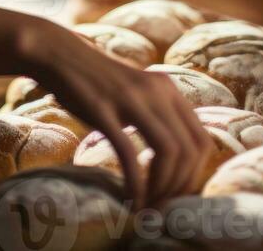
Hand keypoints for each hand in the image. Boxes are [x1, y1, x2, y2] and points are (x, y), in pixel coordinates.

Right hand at [16, 18, 214, 210]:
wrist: (61, 54)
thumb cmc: (99, 80)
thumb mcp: (138, 90)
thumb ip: (160, 114)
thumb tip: (178, 160)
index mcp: (168, 89)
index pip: (202, 141)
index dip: (195, 176)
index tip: (178, 196)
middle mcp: (156, 91)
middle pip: (188, 151)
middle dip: (179, 188)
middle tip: (162, 207)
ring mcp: (130, 99)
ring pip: (167, 152)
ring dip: (161, 188)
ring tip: (147, 205)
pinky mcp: (103, 110)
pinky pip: (129, 154)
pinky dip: (135, 183)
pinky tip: (129, 198)